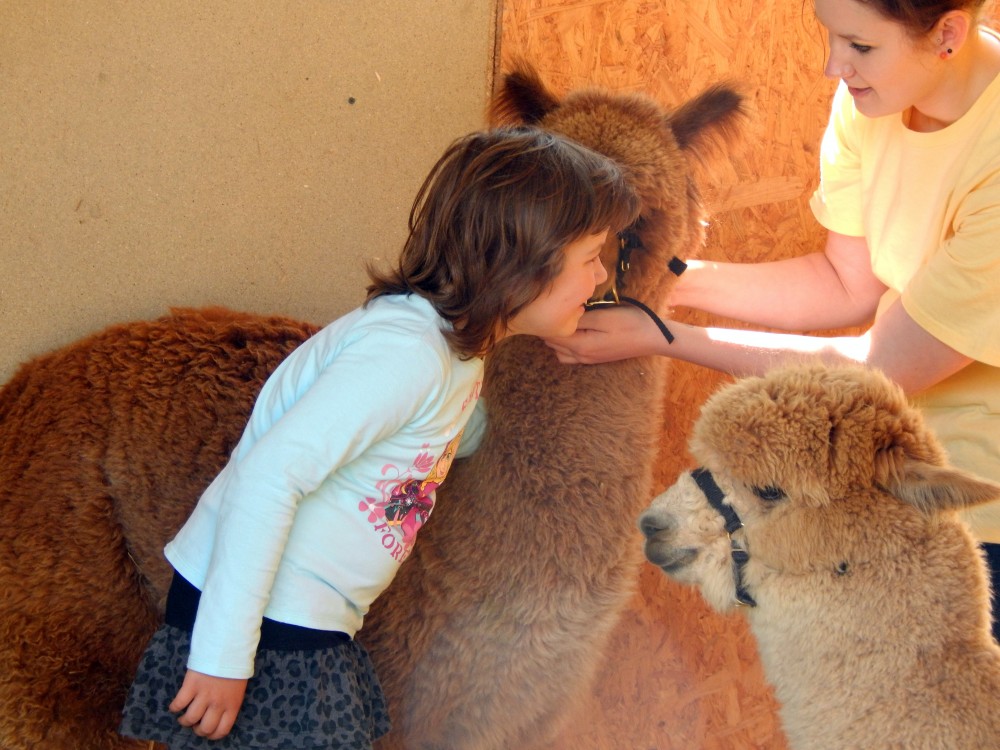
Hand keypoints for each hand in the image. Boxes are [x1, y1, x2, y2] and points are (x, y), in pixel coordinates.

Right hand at [169, 669, 247, 739]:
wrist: (227, 647)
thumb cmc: (234, 667)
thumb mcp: (239, 688)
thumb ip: (230, 703)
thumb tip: (219, 715)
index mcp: (232, 705)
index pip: (222, 730)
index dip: (212, 735)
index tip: (207, 731)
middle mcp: (218, 703)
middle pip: (205, 728)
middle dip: (198, 730)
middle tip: (195, 724)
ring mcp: (204, 695)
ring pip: (190, 718)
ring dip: (185, 720)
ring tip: (184, 717)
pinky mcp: (191, 686)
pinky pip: (179, 704)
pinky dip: (174, 708)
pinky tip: (175, 706)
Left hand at [545, 305, 668, 363]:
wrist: (652, 338)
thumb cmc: (630, 323)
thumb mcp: (604, 316)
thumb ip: (579, 319)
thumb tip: (559, 316)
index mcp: (581, 346)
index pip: (551, 336)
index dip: (546, 321)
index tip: (545, 305)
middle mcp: (581, 356)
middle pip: (553, 344)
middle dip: (548, 329)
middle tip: (549, 309)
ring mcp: (588, 359)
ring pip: (560, 352)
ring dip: (556, 338)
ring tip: (561, 319)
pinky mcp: (595, 357)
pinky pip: (571, 355)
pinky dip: (566, 345)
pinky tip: (573, 330)